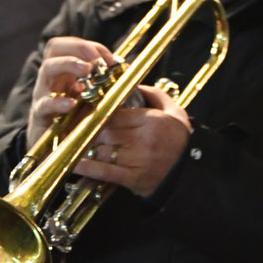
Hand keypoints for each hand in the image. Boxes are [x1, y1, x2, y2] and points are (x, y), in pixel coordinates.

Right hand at [27, 36, 115, 147]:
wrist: (56, 152)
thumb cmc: (76, 122)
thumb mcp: (93, 100)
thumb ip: (106, 85)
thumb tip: (127, 70)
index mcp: (66, 72)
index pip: (73, 45)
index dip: (93, 47)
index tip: (112, 60)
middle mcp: (53, 78)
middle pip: (55, 48)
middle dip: (78, 48)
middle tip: (97, 60)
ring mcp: (43, 94)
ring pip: (47, 68)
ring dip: (68, 64)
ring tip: (86, 70)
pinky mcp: (40, 116)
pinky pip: (44, 104)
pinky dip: (58, 102)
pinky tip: (71, 104)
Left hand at [73, 84, 191, 196]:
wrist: (190, 173)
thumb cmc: (180, 140)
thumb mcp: (174, 111)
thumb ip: (154, 94)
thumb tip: (133, 84)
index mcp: (152, 120)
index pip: (116, 113)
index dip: (98, 112)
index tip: (87, 110)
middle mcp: (144, 140)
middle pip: (106, 131)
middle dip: (89, 129)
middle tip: (77, 127)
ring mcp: (138, 161)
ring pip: (102, 150)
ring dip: (85, 147)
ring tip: (73, 142)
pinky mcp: (133, 178)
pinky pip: (105, 172)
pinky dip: (87, 168)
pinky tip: (75, 163)